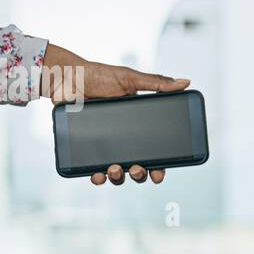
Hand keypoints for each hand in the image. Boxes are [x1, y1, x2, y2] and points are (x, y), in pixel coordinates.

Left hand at [41, 44, 189, 185]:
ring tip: (115, 169)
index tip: (159, 173)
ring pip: (116, 172)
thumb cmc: (98, 75)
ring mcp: (104, 144)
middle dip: (140, 174)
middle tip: (137, 169)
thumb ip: (157, 84)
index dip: (159, 165)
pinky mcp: (85, 147)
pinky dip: (96, 176)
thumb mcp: (130, 78)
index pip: (154, 150)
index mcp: (137, 125)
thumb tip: (186, 82)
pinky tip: (97, 175)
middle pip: (137, 167)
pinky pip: (92, 168)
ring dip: (119, 177)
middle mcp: (122, 138)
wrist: (67, 76)